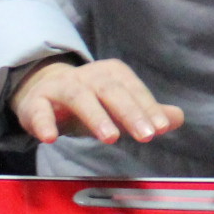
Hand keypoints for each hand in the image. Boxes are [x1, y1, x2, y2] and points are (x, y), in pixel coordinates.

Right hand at [12, 59, 183, 145]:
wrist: (41, 92)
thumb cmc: (89, 102)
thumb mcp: (118, 107)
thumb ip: (146, 113)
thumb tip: (177, 118)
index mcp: (111, 75)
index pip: (133, 89)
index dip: (147, 107)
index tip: (161, 128)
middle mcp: (88, 77)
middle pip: (110, 90)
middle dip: (129, 112)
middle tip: (146, 136)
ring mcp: (60, 88)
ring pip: (79, 97)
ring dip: (95, 116)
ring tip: (110, 137)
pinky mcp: (36, 103)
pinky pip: (39, 111)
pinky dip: (43, 123)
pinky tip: (49, 138)